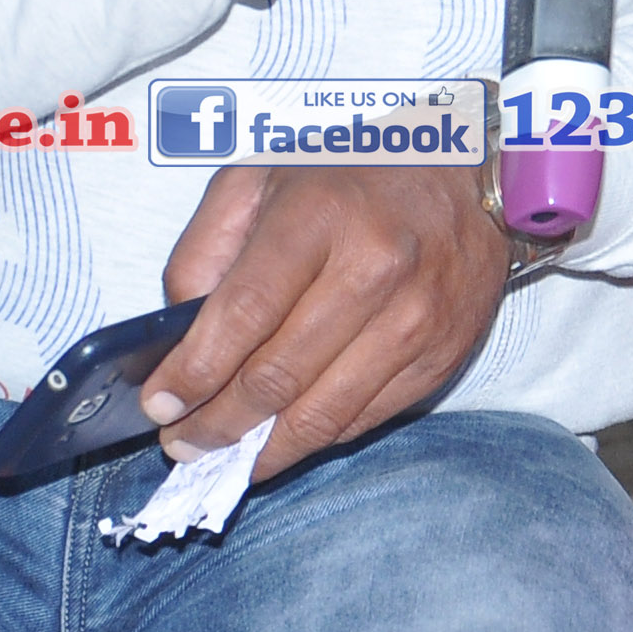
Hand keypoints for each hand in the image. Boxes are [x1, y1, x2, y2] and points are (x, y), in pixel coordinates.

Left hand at [141, 163, 508, 480]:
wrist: (472, 175)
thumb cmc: (354, 174)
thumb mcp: (263, 176)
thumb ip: (207, 245)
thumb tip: (179, 329)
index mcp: (320, 215)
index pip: (244, 314)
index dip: (194, 372)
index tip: (160, 405)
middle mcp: (374, 269)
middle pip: (278, 376)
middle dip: (217, 424)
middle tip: (181, 444)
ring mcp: (415, 319)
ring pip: (321, 414)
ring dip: (261, 449)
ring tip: (224, 457)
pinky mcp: (441, 356)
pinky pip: (363, 419)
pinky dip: (315, 436)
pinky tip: (283, 436)